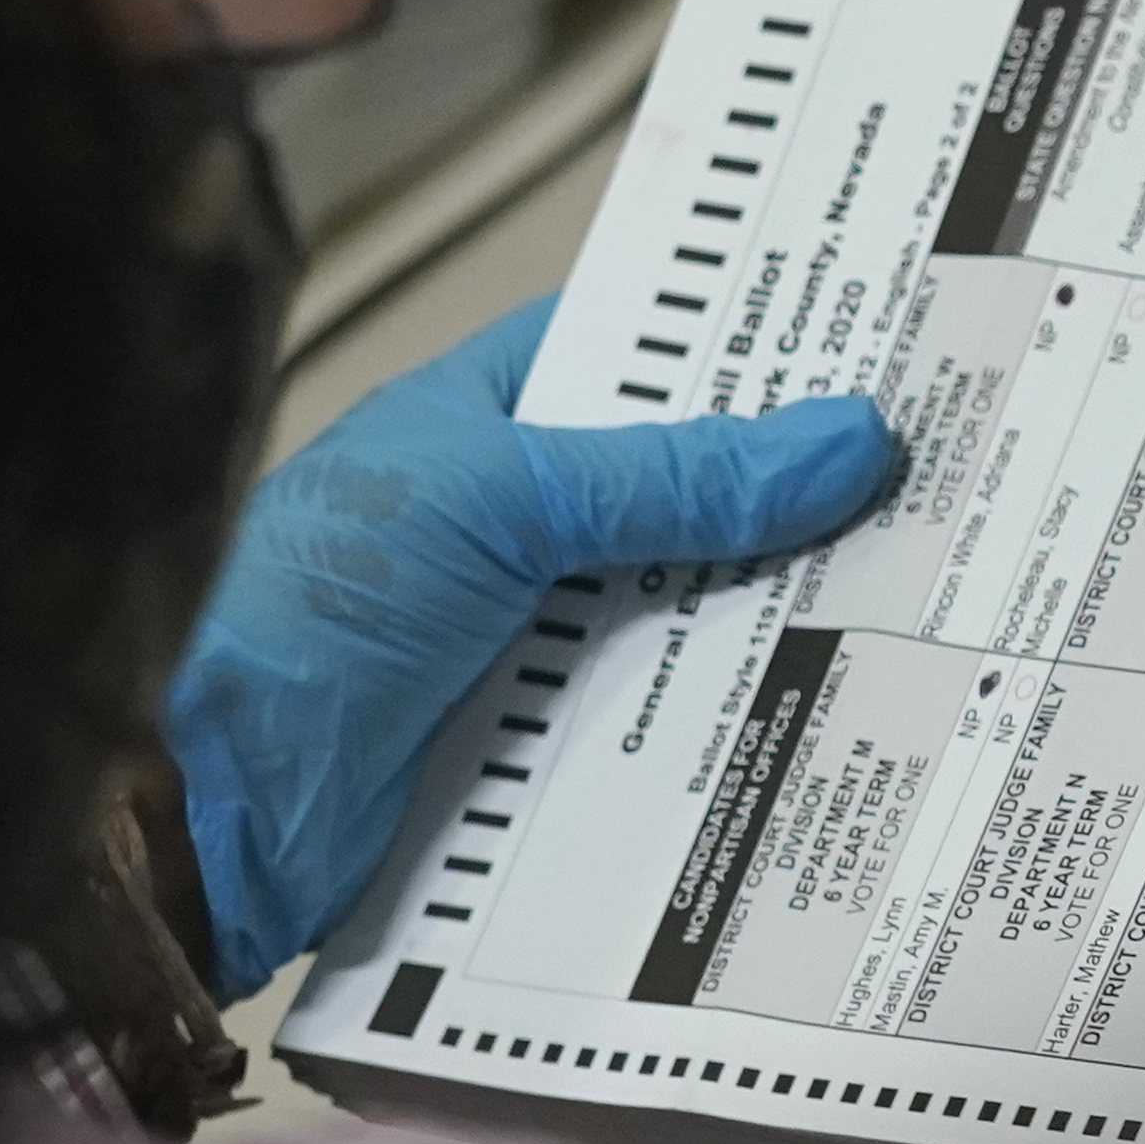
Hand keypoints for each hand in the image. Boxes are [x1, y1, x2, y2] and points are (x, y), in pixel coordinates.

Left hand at [166, 299, 894, 996]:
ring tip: (923, 596)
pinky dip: (722, 723)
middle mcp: (504, 524)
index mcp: (481, 421)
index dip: (742, 352)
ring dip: (769, 619)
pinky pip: (650, 724)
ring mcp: (517, 638)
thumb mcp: (507, 501)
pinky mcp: (528, 748)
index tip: (871, 346)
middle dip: (786, 498)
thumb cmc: (314, 605)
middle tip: (936, 478)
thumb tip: (844, 439)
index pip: (635, 358)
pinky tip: (824, 718)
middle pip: (675, 496)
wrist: (208, 797)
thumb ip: (675, 477)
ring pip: (676, 614)